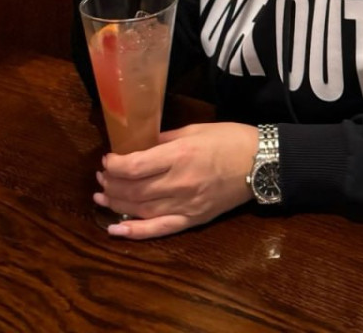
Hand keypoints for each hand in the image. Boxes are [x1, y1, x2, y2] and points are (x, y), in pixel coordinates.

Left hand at [93, 123, 258, 238]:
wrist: (261, 163)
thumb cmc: (230, 139)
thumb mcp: (195, 129)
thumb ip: (165, 139)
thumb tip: (140, 146)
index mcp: (180, 155)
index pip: (135, 166)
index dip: (115, 165)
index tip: (107, 159)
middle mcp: (179, 183)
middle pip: (134, 190)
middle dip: (111, 183)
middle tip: (101, 176)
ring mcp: (185, 205)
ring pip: (141, 209)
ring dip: (116, 204)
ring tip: (102, 196)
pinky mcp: (192, 220)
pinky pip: (158, 230)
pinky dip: (134, 232)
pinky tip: (115, 229)